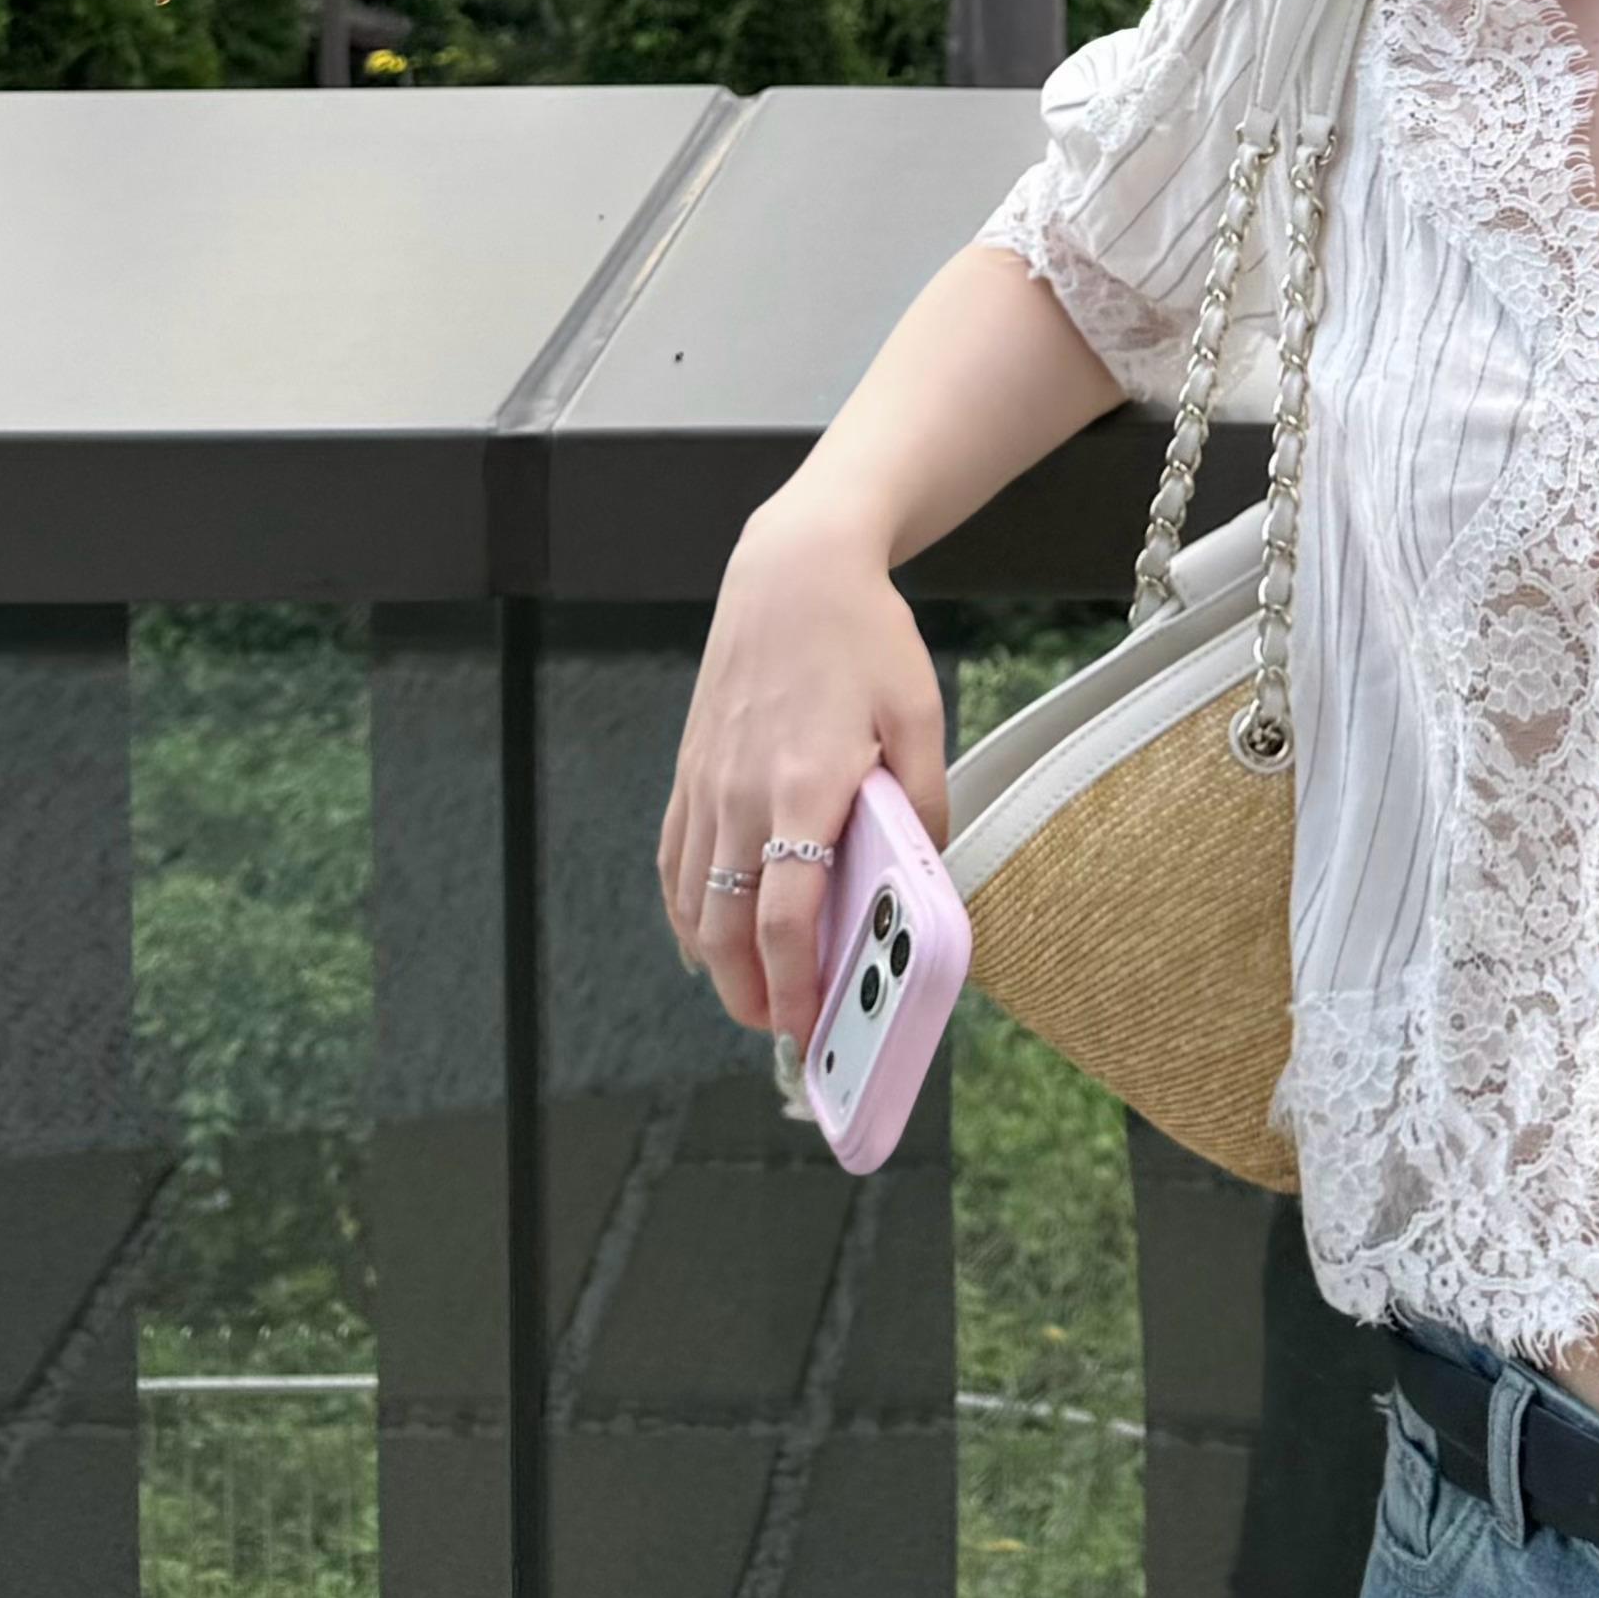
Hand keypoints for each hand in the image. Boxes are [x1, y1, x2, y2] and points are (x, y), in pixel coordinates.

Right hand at [655, 484, 951, 1042]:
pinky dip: (686, 912)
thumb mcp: (921, 713)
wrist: (794, 570)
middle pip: (726, 929)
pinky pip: (673, 862)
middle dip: (751, 995)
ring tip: (756, 992)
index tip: (812, 1024)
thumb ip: (924, 801)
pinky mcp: (688, 770)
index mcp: (806, 784)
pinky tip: (709, 934)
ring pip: (692, 905)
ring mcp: (706, 783)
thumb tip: (922, 871)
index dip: (796, 985)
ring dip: (718, 964)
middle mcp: (743, 793)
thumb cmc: (863, 636)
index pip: (787, 917)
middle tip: (786, 1027)